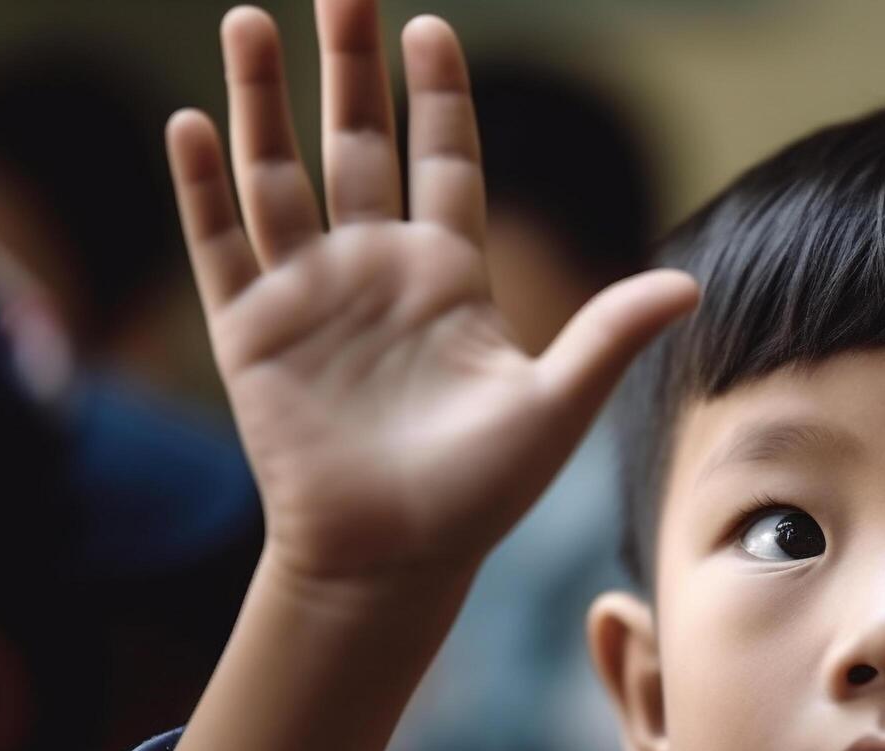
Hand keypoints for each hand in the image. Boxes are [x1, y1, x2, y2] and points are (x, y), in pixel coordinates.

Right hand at [167, 0, 696, 584]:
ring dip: (263, 101)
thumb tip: (692, 284)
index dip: (437, 95)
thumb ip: (608, 336)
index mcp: (449, 276)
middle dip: (351, 67)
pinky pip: (220, 246)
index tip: (431, 26)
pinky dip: (202, 188)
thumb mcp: (553, 407)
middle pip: (358, 144)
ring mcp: (309, 295)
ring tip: (251, 19)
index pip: (443, 161)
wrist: (391, 562)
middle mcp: (376, 269)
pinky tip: (191, 123)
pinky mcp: (250, 333)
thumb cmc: (478, 495)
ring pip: (279, 176)